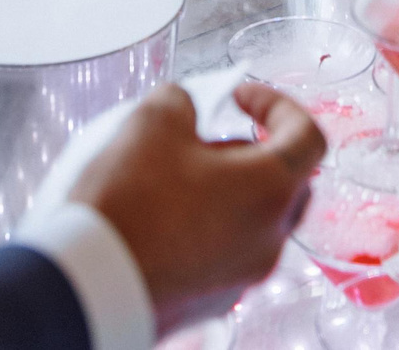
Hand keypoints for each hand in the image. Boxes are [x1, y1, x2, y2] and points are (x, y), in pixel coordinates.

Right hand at [72, 82, 325, 334]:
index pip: (307, 136)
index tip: (240, 97)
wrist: (90, 284)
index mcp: (269, 190)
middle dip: (250, 152)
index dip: (277, 105)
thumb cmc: (129, 205)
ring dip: (224, 191)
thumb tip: (184, 110)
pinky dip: (205, 228)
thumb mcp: (153, 121)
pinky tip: (162, 217)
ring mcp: (242, 276)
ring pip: (253, 220)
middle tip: (204, 140)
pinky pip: (224, 252)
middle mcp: (268, 239)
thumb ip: (181, 101)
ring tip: (172, 178)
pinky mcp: (212, 300)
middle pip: (284, 183)